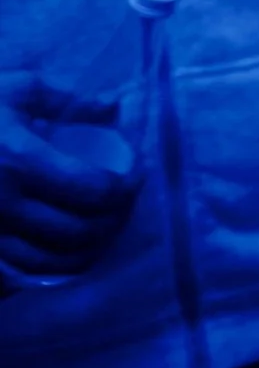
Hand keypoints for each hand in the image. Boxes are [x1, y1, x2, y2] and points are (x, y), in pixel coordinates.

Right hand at [0, 73, 140, 281]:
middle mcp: (1, 205)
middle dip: (115, 221)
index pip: (98, 191)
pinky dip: (46, 274)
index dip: (128, 187)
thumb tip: (113, 107)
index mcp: (19, 161)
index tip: (135, 176)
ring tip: (100, 231)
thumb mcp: (12, 88)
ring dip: (88, 252)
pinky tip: (61, 256)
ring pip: (54, 263)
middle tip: (122, 206)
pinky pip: (17, 279)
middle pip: (82, 231)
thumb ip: (66, 98)